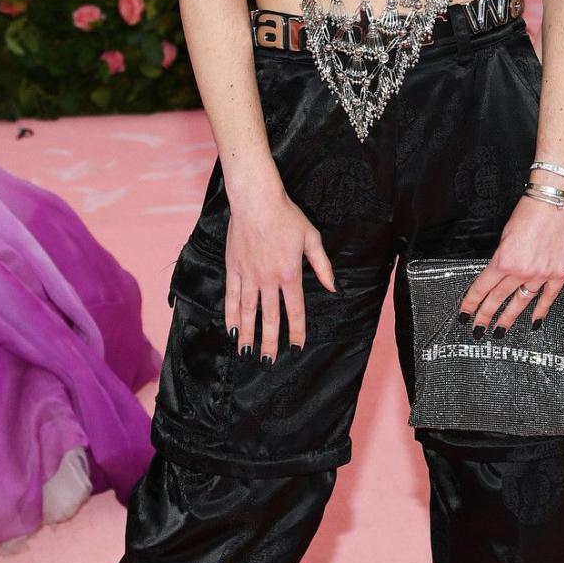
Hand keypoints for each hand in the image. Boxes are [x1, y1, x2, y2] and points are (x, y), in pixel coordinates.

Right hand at [225, 189, 335, 360]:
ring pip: (247, 311)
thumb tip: (333, 288)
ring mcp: (248, 275)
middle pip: (270, 318)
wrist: (256, 200)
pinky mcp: (233, 268)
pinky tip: (231, 329)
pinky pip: (231, 296)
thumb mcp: (311, 239)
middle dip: (270, 342)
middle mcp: (268, 279)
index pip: (295, 310)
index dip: (297, 331)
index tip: (297, 348)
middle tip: (269, 362)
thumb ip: (322, 266)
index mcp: (290, 273)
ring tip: (247, 352)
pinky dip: (230, 315)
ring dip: (248, 334)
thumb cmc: (287, 216)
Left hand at [460, 195, 563, 330]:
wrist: (553, 202)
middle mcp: (521, 271)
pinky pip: (548, 297)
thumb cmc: (527, 214)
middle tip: (478, 329)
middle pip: (498, 299)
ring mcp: (541, 274)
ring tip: (500, 330)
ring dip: (509, 318)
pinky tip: (534, 322)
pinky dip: (541, 310)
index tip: (465, 314)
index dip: (471, 303)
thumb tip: (496, 277)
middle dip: (486, 316)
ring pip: (521, 302)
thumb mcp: (504, 236)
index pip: (482, 287)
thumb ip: (501, 259)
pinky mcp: (558, 273)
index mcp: (503, 260)